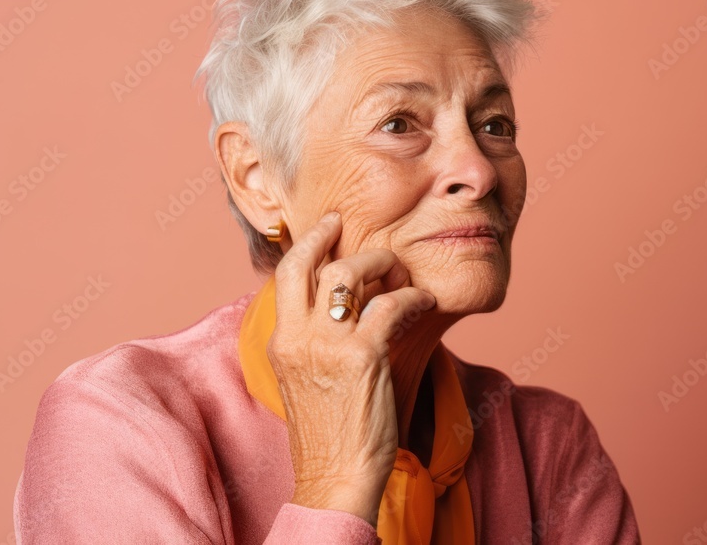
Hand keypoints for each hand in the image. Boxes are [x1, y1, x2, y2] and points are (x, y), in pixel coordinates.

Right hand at [267, 211, 436, 526]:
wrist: (335, 478)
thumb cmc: (328, 434)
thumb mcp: (303, 380)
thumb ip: (313, 341)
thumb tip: (340, 304)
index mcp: (281, 343)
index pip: (288, 275)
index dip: (309, 243)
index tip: (327, 227)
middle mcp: (297, 338)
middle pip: (309, 263)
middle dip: (335, 239)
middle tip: (361, 236)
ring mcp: (328, 346)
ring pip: (350, 274)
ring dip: (382, 265)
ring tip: (402, 274)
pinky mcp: (363, 357)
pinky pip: (392, 305)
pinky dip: (414, 297)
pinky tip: (425, 301)